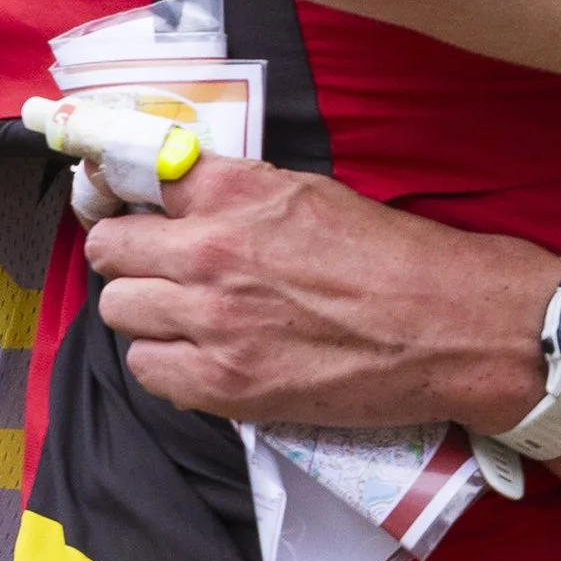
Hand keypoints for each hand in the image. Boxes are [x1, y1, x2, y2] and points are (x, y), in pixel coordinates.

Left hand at [87, 156, 558, 430]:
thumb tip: (186, 198)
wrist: (450, 326)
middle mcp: (212, 251)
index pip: (140, 176)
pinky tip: (200, 355)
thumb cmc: (395, 257)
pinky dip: (166, 362)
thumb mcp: (312, 194)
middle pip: (110, 248)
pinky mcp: (224, 384)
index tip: (132, 203)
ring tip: (184, 315)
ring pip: (118, 310)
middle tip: (157, 265)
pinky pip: (147, 370)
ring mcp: (212, 321)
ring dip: (145, 311)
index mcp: (238, 191)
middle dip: (130, 254)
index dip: (135, 194)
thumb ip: (240, 195)